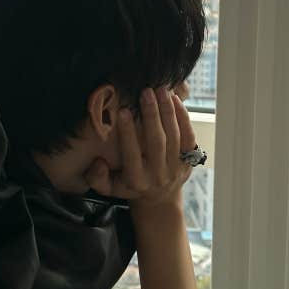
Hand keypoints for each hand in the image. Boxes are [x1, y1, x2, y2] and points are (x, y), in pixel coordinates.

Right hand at [83, 87, 196, 207]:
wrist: (160, 198)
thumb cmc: (130, 186)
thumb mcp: (109, 188)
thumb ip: (97, 178)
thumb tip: (98, 162)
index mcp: (137, 181)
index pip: (132, 154)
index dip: (128, 132)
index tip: (123, 111)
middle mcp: (159, 175)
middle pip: (157, 142)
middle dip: (152, 115)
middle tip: (146, 92)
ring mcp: (177, 167)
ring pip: (175, 137)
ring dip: (168, 111)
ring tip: (161, 90)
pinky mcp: (190, 160)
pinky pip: (189, 136)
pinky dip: (183, 117)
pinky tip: (175, 100)